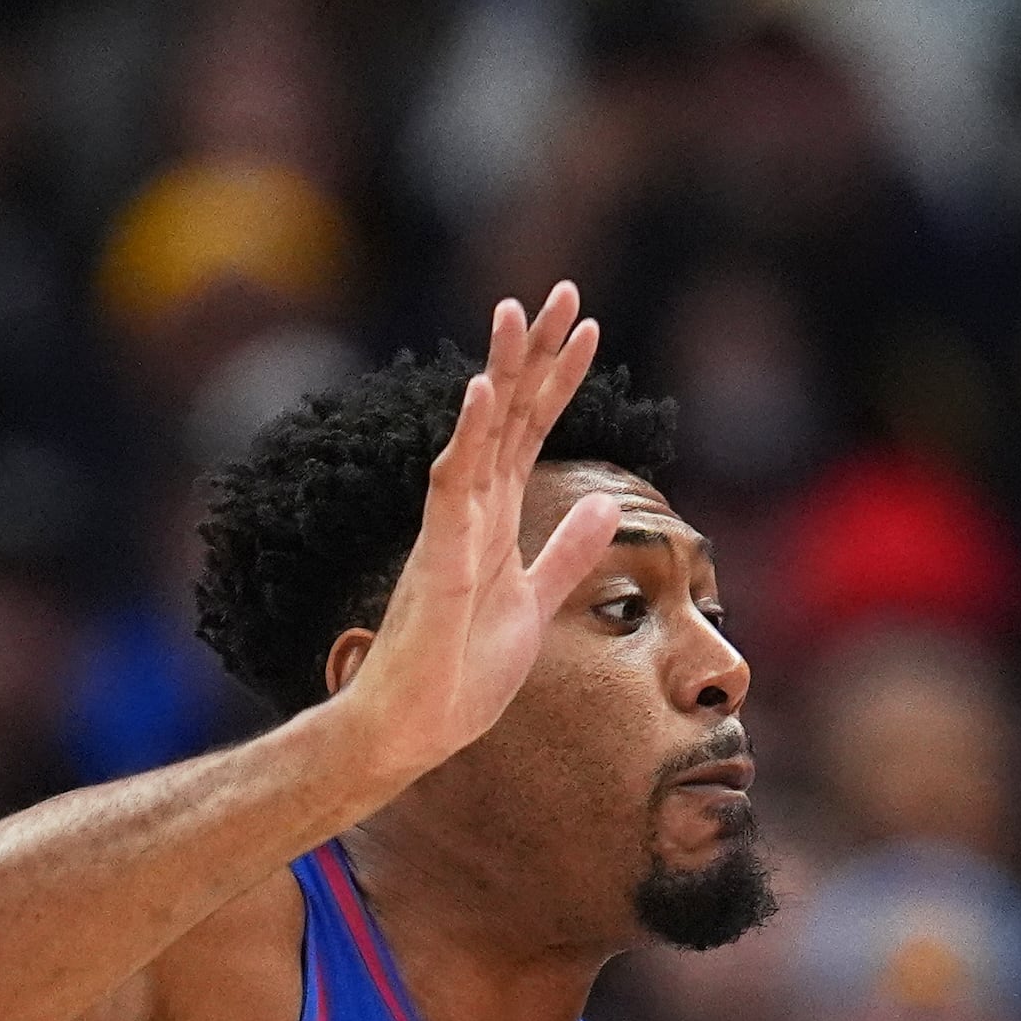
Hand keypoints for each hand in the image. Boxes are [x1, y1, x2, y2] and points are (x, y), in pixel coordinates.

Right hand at [326, 285, 618, 784]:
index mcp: (497, 515)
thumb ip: (568, 552)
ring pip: (479, 435)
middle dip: (535, 352)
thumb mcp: (536, 600)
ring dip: (499, 374)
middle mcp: (472, 509)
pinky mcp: (437, 560)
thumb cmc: (463, 670)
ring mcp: (452, 530)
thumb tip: (606, 506)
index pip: (532, 428)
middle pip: (509, 414)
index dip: (561, 378)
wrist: (414, 730)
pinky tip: (482, 397)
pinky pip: (453, 491)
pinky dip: (468, 442)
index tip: (588, 325)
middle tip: (561, 290)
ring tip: (515, 313)